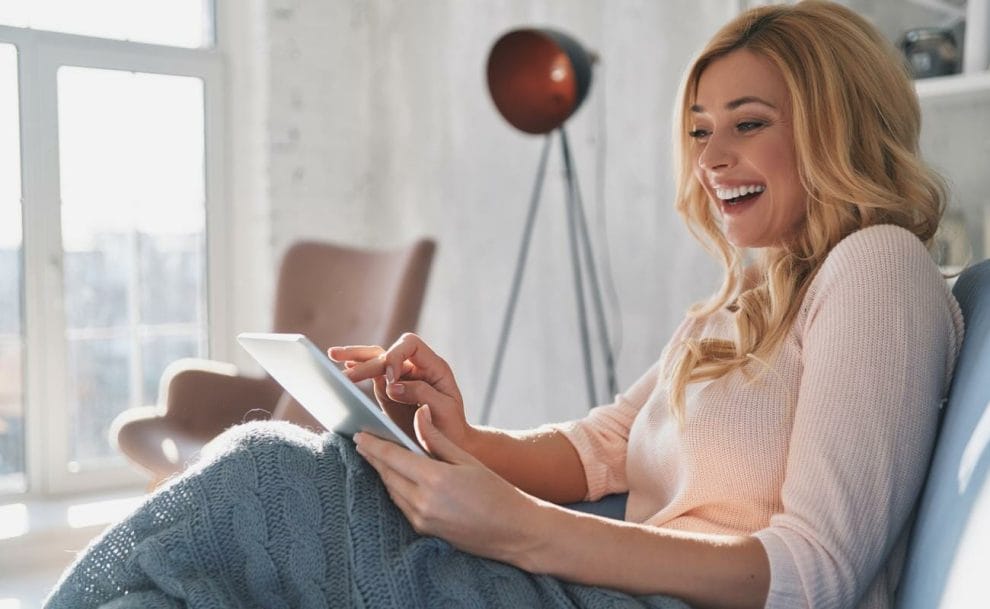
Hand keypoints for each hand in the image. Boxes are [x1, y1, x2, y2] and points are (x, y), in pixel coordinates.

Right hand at [329, 333, 470, 450]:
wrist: (454, 444)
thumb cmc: (453, 427)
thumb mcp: (444, 410)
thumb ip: (421, 393)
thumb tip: (391, 385)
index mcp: (434, 367)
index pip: (411, 346)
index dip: (396, 357)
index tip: (390, 379)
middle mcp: (417, 367)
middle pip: (388, 352)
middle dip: (367, 363)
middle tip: (347, 376)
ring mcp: (402, 377)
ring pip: (377, 359)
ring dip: (356, 357)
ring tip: (332, 356)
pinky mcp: (390, 391)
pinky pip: (372, 375)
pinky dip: (357, 370)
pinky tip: (343, 368)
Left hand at [355, 405, 542, 564]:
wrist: (515, 532)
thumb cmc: (497, 491)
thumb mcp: (467, 459)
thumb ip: (437, 439)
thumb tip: (419, 414)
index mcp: (435, 478)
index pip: (393, 457)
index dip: (373, 444)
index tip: (358, 434)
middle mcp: (423, 501)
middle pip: (387, 474)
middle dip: (372, 457)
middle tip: (360, 441)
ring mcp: (421, 519)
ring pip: (391, 490)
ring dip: (381, 473)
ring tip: (373, 457)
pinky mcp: (424, 530)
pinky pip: (401, 504)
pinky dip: (394, 488)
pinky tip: (393, 478)